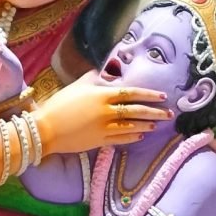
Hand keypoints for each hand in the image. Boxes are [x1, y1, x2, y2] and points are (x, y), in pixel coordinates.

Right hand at [34, 72, 170, 155]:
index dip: (149, 95)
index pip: (131, 93)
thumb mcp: (78, 85)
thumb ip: (96, 78)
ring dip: (146, 125)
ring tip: (157, 125)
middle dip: (155, 112)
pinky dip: (133, 136)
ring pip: (132, 126)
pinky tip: (141, 135)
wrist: (46, 129)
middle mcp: (106, 112)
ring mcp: (104, 128)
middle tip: (169, 114)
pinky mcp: (99, 141)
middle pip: (136, 111)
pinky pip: (121, 138)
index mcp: (102, 95)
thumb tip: (110, 73)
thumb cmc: (59, 104)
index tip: (162, 96)